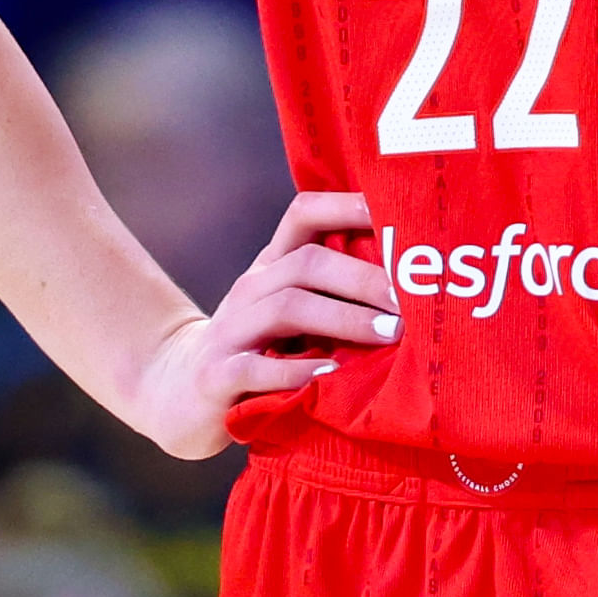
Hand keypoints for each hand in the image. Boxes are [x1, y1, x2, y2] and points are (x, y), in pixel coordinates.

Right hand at [125, 191, 394, 458]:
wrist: (179, 390)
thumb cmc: (258, 349)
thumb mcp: (293, 314)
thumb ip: (336, 295)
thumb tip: (418, 285)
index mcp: (273, 266)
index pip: (304, 213)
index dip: (349, 205)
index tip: (402, 217)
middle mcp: (251, 288)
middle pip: (308, 262)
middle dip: (365, 279)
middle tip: (412, 303)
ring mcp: (231, 330)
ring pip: (287, 307)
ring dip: (344, 319)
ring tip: (388, 335)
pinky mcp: (217, 376)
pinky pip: (255, 367)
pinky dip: (294, 371)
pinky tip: (328, 377)